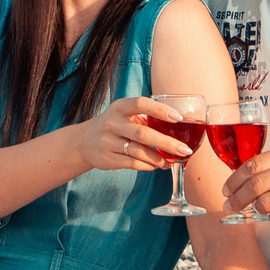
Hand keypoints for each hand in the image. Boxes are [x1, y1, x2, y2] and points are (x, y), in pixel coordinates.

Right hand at [72, 96, 196, 173]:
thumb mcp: (125, 115)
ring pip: (138, 151)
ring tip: (173, 160)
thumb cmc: (115, 126)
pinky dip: (148, 166)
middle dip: (167, 143)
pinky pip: (132, 164)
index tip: (178, 117)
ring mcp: (107, 142)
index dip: (159, 110)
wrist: (84, 142)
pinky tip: (158, 165)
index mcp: (119, 108)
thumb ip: (146, 118)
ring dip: (159, 158)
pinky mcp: (106, 159)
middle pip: (143, 133)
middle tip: (185, 149)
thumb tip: (180, 129)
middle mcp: (112, 123)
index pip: (140, 104)